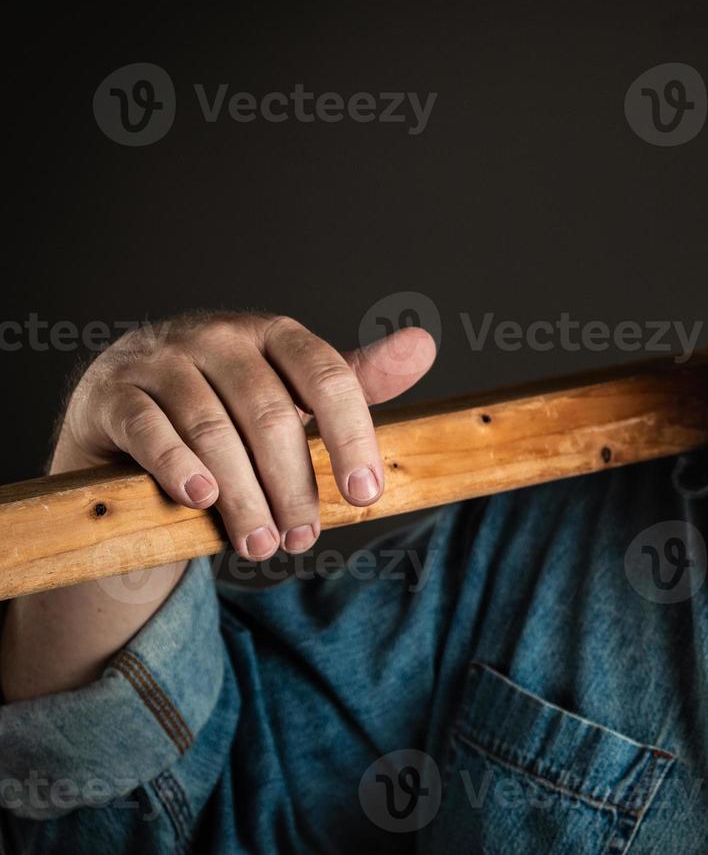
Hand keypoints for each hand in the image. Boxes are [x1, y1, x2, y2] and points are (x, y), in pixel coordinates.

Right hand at [49, 311, 436, 559]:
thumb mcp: (292, 393)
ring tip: (262, 545)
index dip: (352, 436)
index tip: (366, 495)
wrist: (121, 418)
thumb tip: (424, 345)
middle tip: (304, 538)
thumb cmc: (225, 408)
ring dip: (243, 496)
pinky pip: (151, 431)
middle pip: (270, 413)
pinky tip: (202, 501)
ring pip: (213, 431)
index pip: (326, 376)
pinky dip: (179, 467)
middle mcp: (217, 335)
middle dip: (293, 485)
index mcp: (273, 333)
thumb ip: (355, 381)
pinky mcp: (113, 393)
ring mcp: (160, 359)